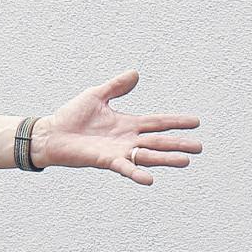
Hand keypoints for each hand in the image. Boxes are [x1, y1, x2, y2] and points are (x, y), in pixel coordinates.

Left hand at [36, 69, 200, 184]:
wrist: (51, 134)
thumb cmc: (71, 116)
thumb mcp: (96, 95)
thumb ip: (116, 87)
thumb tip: (136, 73)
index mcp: (127, 124)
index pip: (157, 122)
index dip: (176, 122)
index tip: (196, 122)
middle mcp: (127, 139)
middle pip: (158, 141)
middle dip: (178, 144)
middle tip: (200, 148)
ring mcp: (118, 151)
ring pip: (148, 156)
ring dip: (166, 159)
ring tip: (185, 161)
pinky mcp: (106, 160)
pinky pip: (124, 168)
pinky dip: (136, 173)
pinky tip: (150, 179)